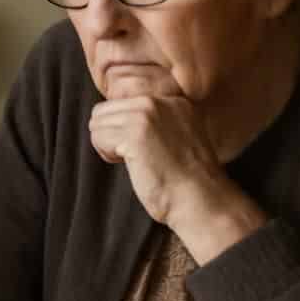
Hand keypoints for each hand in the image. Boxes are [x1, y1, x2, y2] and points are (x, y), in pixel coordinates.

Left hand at [89, 93, 222, 223]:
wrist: (202, 199)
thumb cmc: (186, 180)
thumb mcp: (177, 138)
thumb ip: (154, 123)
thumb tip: (112, 120)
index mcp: (173, 101)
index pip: (122, 104)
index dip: (123, 132)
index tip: (145, 150)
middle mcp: (160, 101)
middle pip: (104, 111)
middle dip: (111, 136)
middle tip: (134, 157)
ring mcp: (147, 114)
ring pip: (97, 123)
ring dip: (108, 146)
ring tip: (134, 161)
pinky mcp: (135, 132)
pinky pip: (97, 137)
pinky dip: (107, 155)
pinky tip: (131, 165)